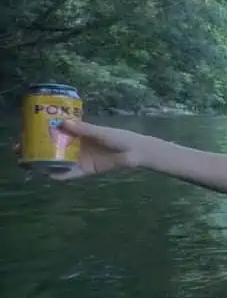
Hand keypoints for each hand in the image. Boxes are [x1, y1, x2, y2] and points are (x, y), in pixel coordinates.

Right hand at [13, 120, 148, 179]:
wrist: (135, 152)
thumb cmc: (119, 137)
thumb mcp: (100, 132)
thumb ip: (83, 129)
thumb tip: (61, 122)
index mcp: (77, 133)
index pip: (54, 132)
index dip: (39, 132)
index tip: (24, 132)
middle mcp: (75, 146)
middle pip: (51, 147)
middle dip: (35, 148)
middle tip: (19, 149)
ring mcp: (79, 158)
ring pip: (56, 161)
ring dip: (42, 162)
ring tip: (28, 163)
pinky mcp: (85, 170)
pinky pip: (69, 174)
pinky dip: (59, 175)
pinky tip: (48, 175)